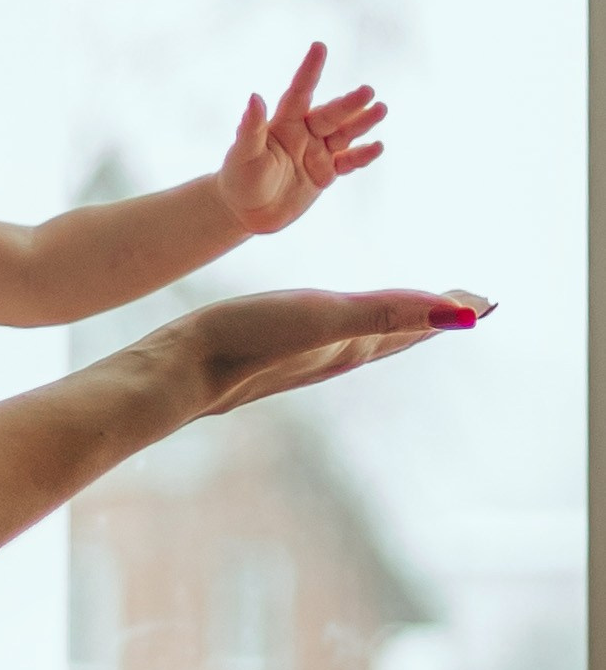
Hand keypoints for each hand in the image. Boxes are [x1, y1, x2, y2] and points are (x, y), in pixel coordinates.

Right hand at [163, 284, 491, 420]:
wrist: (183, 370)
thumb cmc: (252, 339)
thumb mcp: (326, 317)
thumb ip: (390, 314)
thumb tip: (463, 317)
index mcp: (355, 344)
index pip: (417, 324)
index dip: (451, 308)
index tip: (486, 300)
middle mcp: (337, 352)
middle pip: (399, 334)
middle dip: (431, 317)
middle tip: (464, 303)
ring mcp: (305, 354)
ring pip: (366, 337)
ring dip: (396, 322)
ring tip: (410, 314)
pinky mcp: (275, 349)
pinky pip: (329, 334)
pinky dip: (351, 324)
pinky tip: (329, 325)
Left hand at [217, 41, 384, 236]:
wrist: (246, 210)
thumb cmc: (239, 177)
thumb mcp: (243, 153)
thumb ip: (251, 127)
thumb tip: (254, 97)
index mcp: (282, 122)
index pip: (299, 92)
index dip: (309, 70)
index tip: (319, 47)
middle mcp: (303, 133)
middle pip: (330, 115)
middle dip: (348, 104)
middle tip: (368, 91)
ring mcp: (316, 153)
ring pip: (344, 134)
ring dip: (362, 122)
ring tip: (381, 109)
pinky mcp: (325, 174)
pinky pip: (348, 162)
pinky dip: (362, 156)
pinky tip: (377, 146)